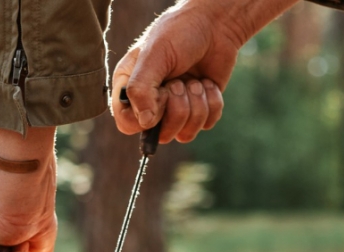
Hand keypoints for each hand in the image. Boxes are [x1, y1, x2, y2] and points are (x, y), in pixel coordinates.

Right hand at [111, 0, 296, 142]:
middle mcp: (151, 103)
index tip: (160, 94)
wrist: (215, 24)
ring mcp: (176, 109)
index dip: (146, 118)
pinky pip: (206, 125)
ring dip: (197, 105)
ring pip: (185, 134)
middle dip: (177, 107)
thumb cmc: (179, 33)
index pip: (128, 125)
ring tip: (195, 81)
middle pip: (160, 134)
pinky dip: (212, 103)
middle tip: (180, 82)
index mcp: (131, 89)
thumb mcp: (154, 56)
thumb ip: (141, 89)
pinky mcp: (199, 110)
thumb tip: (145, 123)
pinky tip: (207, 83)